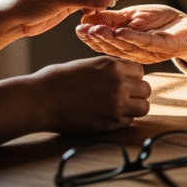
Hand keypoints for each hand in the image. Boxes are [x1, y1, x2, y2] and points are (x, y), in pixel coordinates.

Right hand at [28, 56, 150, 133]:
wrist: (41, 100)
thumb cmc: (58, 80)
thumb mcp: (87, 64)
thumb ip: (108, 69)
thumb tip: (123, 74)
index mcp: (112, 65)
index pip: (139, 71)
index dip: (132, 77)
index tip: (123, 82)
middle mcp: (119, 83)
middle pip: (145, 89)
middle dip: (136, 92)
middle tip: (123, 96)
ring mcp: (116, 104)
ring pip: (143, 107)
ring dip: (134, 107)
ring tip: (118, 107)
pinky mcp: (110, 122)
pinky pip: (129, 121)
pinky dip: (122, 119)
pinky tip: (107, 115)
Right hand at [76, 4, 186, 72]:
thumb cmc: (162, 21)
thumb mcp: (133, 16)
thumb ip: (114, 19)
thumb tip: (88, 17)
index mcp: (127, 46)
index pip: (106, 43)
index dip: (92, 37)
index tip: (78, 29)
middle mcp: (136, 53)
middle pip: (113, 48)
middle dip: (97, 39)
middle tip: (83, 30)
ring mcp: (150, 52)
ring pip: (126, 47)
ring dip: (111, 38)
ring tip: (97, 30)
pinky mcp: (164, 47)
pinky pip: (147, 43)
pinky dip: (133, 37)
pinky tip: (122, 31)